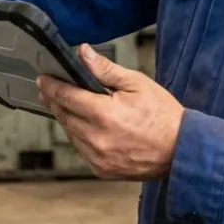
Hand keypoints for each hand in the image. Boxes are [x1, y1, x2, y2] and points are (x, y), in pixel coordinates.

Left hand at [37, 44, 184, 179]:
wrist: (180, 150)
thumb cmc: (162, 115)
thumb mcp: (136, 83)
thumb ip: (105, 70)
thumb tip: (83, 53)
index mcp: (103, 114)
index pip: (66, 96)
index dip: (51, 86)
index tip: (43, 78)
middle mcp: (96, 138)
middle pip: (64, 115)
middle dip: (54, 100)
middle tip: (48, 88)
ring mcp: (98, 157)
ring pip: (70, 133)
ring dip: (65, 118)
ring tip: (64, 104)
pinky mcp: (102, 170)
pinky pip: (81, 149)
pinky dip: (78, 135)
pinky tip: (82, 125)